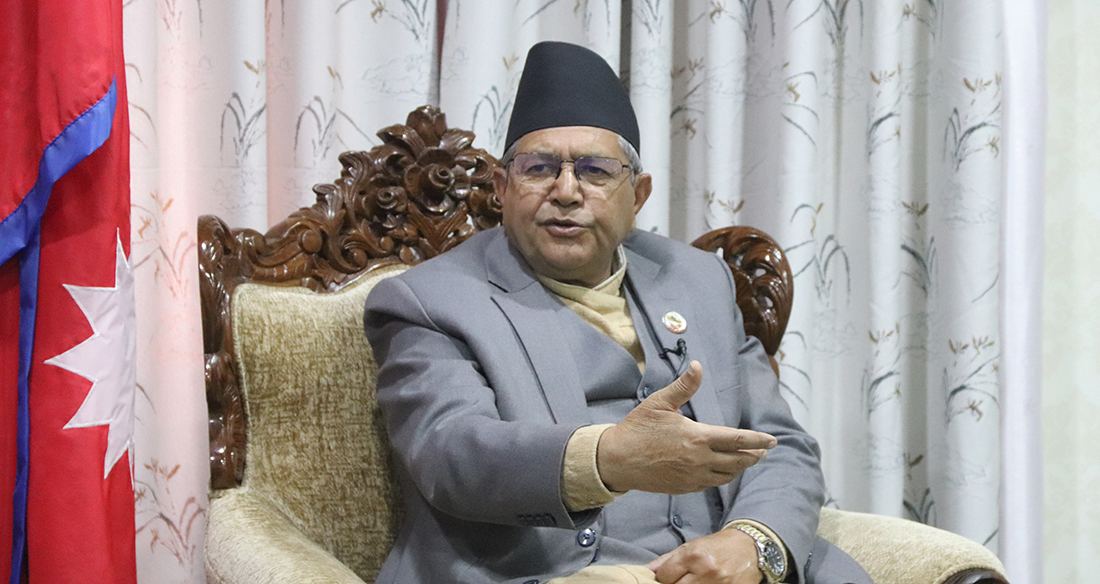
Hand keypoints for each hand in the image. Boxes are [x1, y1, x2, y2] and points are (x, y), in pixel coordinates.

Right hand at [596, 361, 776, 493]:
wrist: (617, 460)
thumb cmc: (637, 428)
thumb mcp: (660, 402)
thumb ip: (683, 386)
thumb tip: (697, 365)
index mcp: (698, 437)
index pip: (737, 440)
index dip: (758, 440)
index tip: (773, 440)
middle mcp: (700, 460)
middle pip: (738, 461)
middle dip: (754, 455)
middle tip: (764, 451)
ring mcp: (693, 477)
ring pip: (727, 475)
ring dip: (740, 468)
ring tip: (747, 460)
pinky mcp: (684, 488)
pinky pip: (711, 484)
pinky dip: (722, 477)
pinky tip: (723, 471)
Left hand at [645, 529, 761, 583]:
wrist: (749, 547)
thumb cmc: (717, 546)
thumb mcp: (690, 546)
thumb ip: (665, 561)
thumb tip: (645, 571)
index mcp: (693, 555)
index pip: (664, 577)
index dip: (664, 578)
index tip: (669, 576)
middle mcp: (706, 570)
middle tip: (681, 580)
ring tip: (693, 581)